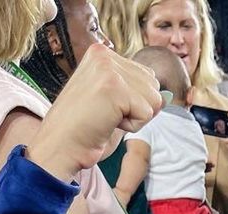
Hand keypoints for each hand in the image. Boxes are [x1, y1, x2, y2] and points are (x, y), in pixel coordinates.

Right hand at [27, 44, 162, 181]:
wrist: (61, 145)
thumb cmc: (86, 129)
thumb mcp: (113, 102)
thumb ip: (136, 92)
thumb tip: (166, 96)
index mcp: (102, 54)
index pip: (146, 76)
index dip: (134, 101)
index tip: (106, 109)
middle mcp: (104, 55)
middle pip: (154, 86)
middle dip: (137, 108)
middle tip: (107, 115)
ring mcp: (108, 69)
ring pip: (153, 99)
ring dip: (135, 118)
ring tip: (107, 118)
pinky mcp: (114, 87)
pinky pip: (147, 113)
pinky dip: (132, 126)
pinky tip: (108, 123)